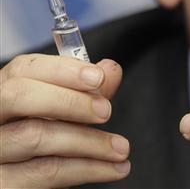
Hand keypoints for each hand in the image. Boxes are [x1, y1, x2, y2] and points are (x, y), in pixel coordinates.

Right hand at [0, 54, 129, 187]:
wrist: (22, 181)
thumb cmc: (44, 138)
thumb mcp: (62, 111)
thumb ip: (84, 91)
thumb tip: (111, 69)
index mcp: (3, 92)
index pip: (24, 68)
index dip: (63, 70)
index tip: (98, 77)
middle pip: (20, 96)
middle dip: (69, 100)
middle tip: (106, 111)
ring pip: (36, 137)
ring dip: (90, 142)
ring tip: (121, 148)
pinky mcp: (1, 184)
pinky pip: (45, 173)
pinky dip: (86, 169)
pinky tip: (113, 168)